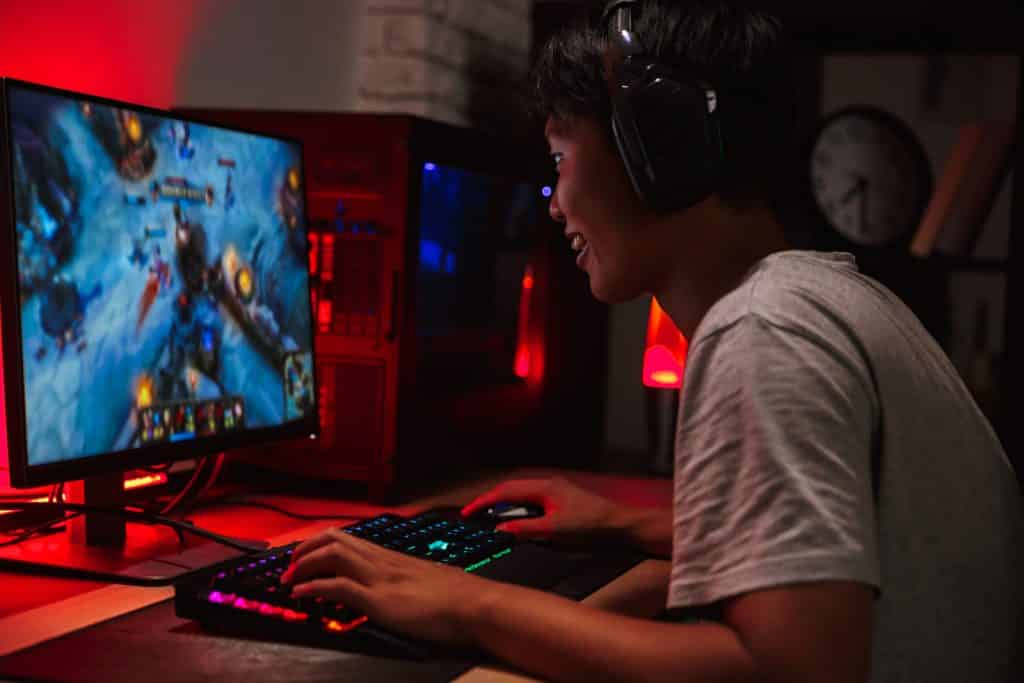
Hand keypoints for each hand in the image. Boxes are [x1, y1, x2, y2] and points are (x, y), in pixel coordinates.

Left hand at [281, 528, 499, 645]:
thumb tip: (399, 588)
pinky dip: (313, 587)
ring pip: (332, 554)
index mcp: (393, 557)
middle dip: (305, 548)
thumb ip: (407, 581)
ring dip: (303, 564)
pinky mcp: (380, 599)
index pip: (350, 538)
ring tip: (288, 579)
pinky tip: (301, 595)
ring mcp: (380, 578)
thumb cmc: (459, 598)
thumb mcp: (426, 582)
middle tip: (289, 565)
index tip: (306, 554)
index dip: (322, 543)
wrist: (476, 605)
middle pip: (335, 538)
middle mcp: (383, 561)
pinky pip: (338, 586)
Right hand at [461, 477, 617, 543]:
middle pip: (511, 489)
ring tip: (488, 516)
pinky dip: (516, 507)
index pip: (506, 491)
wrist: (621, 525)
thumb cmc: (592, 525)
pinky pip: (531, 500)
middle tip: (473, 513)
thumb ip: (526, 529)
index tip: (468, 512)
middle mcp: (548, 484)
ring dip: (503, 503)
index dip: (485, 502)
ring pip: (521, 494)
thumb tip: (500, 530)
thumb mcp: (556, 530)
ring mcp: (555, 491)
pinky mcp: (561, 499)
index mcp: (544, 487)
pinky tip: (514, 518)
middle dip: (490, 500)